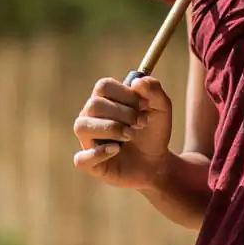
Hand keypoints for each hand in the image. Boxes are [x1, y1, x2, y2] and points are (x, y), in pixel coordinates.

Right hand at [73, 75, 171, 189]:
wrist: (157, 162)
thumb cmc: (153, 132)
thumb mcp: (161, 108)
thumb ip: (154, 90)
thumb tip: (136, 82)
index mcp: (104, 100)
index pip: (103, 86)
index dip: (125, 94)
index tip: (145, 105)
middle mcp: (91, 117)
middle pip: (94, 105)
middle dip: (123, 113)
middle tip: (141, 123)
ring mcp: (88, 140)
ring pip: (82, 126)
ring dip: (111, 129)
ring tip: (130, 135)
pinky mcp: (89, 163)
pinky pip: (82, 158)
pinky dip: (99, 153)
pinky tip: (116, 150)